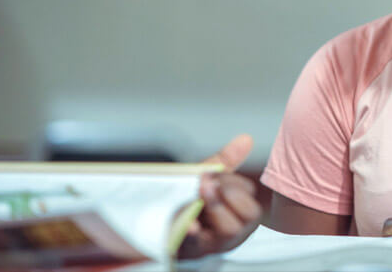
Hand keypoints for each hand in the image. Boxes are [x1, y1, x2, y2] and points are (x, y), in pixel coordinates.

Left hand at [177, 134, 262, 258]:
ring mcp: (210, 245)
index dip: (234, 184)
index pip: (251, 199)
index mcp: (235, 214)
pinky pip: (196, 244)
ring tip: (199, 194)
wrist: (140, 220)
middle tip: (208, 184)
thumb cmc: (178, 200)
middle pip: (249, 217)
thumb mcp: (202, 178)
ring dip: (216, 208)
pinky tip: (189, 224)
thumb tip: (245, 139)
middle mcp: (229, 233)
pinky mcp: (188, 252)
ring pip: (229, 231)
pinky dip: (194, 233)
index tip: (213, 175)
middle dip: (230, 194)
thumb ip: (225, 160)